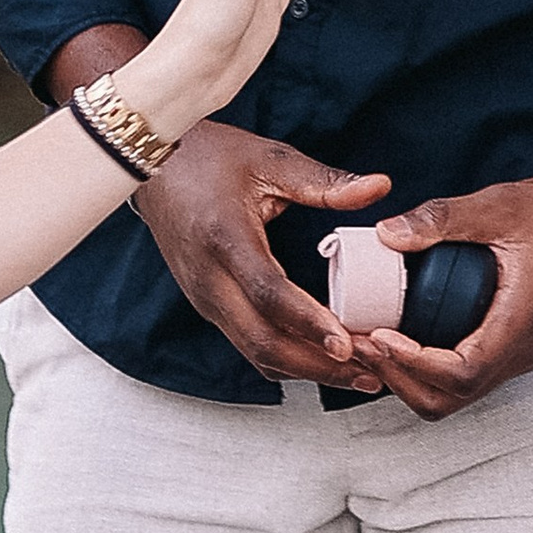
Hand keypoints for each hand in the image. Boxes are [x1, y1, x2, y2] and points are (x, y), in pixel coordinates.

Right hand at [46, 2, 390, 388]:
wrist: (153, 165)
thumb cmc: (210, 157)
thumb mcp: (269, 158)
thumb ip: (324, 181)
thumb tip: (380, 187)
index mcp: (224, 237)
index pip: (267, 293)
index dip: (308, 322)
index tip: (346, 344)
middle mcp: (209, 278)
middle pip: (262, 340)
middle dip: (319, 365)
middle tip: (371, 373)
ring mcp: (204, 298)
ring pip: (256, 353)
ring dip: (308, 371)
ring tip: (360, 375)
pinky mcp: (208, 306)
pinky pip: (248, 346)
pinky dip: (288, 361)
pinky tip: (323, 361)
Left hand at [359, 170, 532, 418]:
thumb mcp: (500, 206)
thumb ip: (443, 219)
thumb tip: (386, 235)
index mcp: (520, 323)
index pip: (461, 374)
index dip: (412, 364)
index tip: (378, 336)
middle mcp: (522, 349)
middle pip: (452, 398)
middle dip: (400, 378)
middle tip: (361, 342)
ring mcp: (522, 350)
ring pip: (460, 391)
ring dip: (412, 375)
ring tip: (374, 339)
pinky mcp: (518, 342)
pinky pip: (470, 372)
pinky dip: (431, 365)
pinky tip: (405, 332)